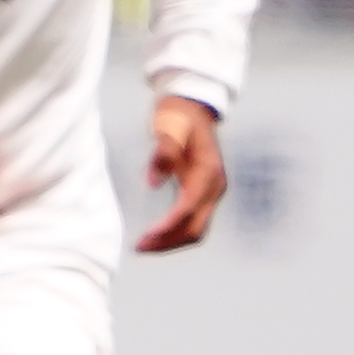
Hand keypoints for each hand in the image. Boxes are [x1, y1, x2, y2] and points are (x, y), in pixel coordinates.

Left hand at [135, 95, 228, 253]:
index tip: (145, 237)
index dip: (167, 226)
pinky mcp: (203, 192)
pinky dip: (176, 232)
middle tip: (138, 247)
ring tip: (144, 246)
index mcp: (208, 173)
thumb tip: (152, 183)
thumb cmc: (178, 116)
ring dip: (172, 241)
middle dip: (168, 241)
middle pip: (196, 228)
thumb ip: (162, 154)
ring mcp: (211, 191)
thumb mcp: (168, 128)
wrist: (193, 107)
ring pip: (197, 229)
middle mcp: (214, 187)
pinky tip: (156, 235)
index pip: (188, 209)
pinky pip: (193, 221)